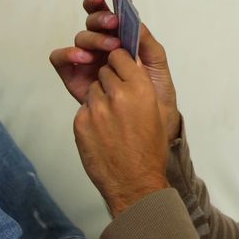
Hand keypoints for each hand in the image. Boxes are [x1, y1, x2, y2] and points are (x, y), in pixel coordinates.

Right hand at [50, 0, 182, 141]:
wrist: (149, 128)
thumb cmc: (156, 98)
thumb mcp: (158, 69)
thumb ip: (148, 45)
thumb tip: (136, 21)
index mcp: (122, 41)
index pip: (107, 16)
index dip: (100, 2)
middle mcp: (102, 49)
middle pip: (91, 23)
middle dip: (100, 18)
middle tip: (113, 25)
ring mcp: (87, 62)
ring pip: (80, 38)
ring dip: (92, 38)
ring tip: (107, 49)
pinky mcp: (74, 77)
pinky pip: (60, 59)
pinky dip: (68, 54)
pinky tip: (84, 59)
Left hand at [73, 48, 169, 215]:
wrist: (135, 182)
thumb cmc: (149, 151)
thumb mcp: (158, 112)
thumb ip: (142, 86)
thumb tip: (131, 66)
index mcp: (141, 88)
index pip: (120, 56)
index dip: (120, 62)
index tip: (122, 69)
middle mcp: (117, 94)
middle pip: (104, 71)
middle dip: (109, 81)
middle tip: (120, 101)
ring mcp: (96, 108)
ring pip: (92, 89)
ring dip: (99, 99)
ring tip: (112, 121)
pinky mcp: (81, 122)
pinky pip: (84, 109)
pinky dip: (91, 117)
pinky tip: (103, 132)